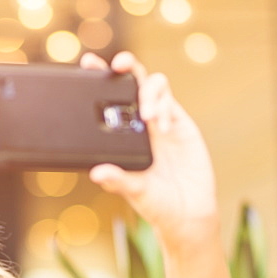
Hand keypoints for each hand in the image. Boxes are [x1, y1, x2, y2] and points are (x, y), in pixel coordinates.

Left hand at [81, 51, 218, 242]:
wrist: (189, 214)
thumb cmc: (157, 204)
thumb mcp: (134, 191)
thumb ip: (118, 180)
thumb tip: (96, 172)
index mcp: (123, 136)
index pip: (109, 101)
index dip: (100, 79)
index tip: (87, 64)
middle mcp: (140, 124)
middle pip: (132, 82)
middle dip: (126, 66)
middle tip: (119, 63)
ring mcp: (162, 122)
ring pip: (154, 87)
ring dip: (150, 94)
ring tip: (148, 117)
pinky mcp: (181, 125)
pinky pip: (171, 104)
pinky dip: (165, 109)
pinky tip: (163, 129)